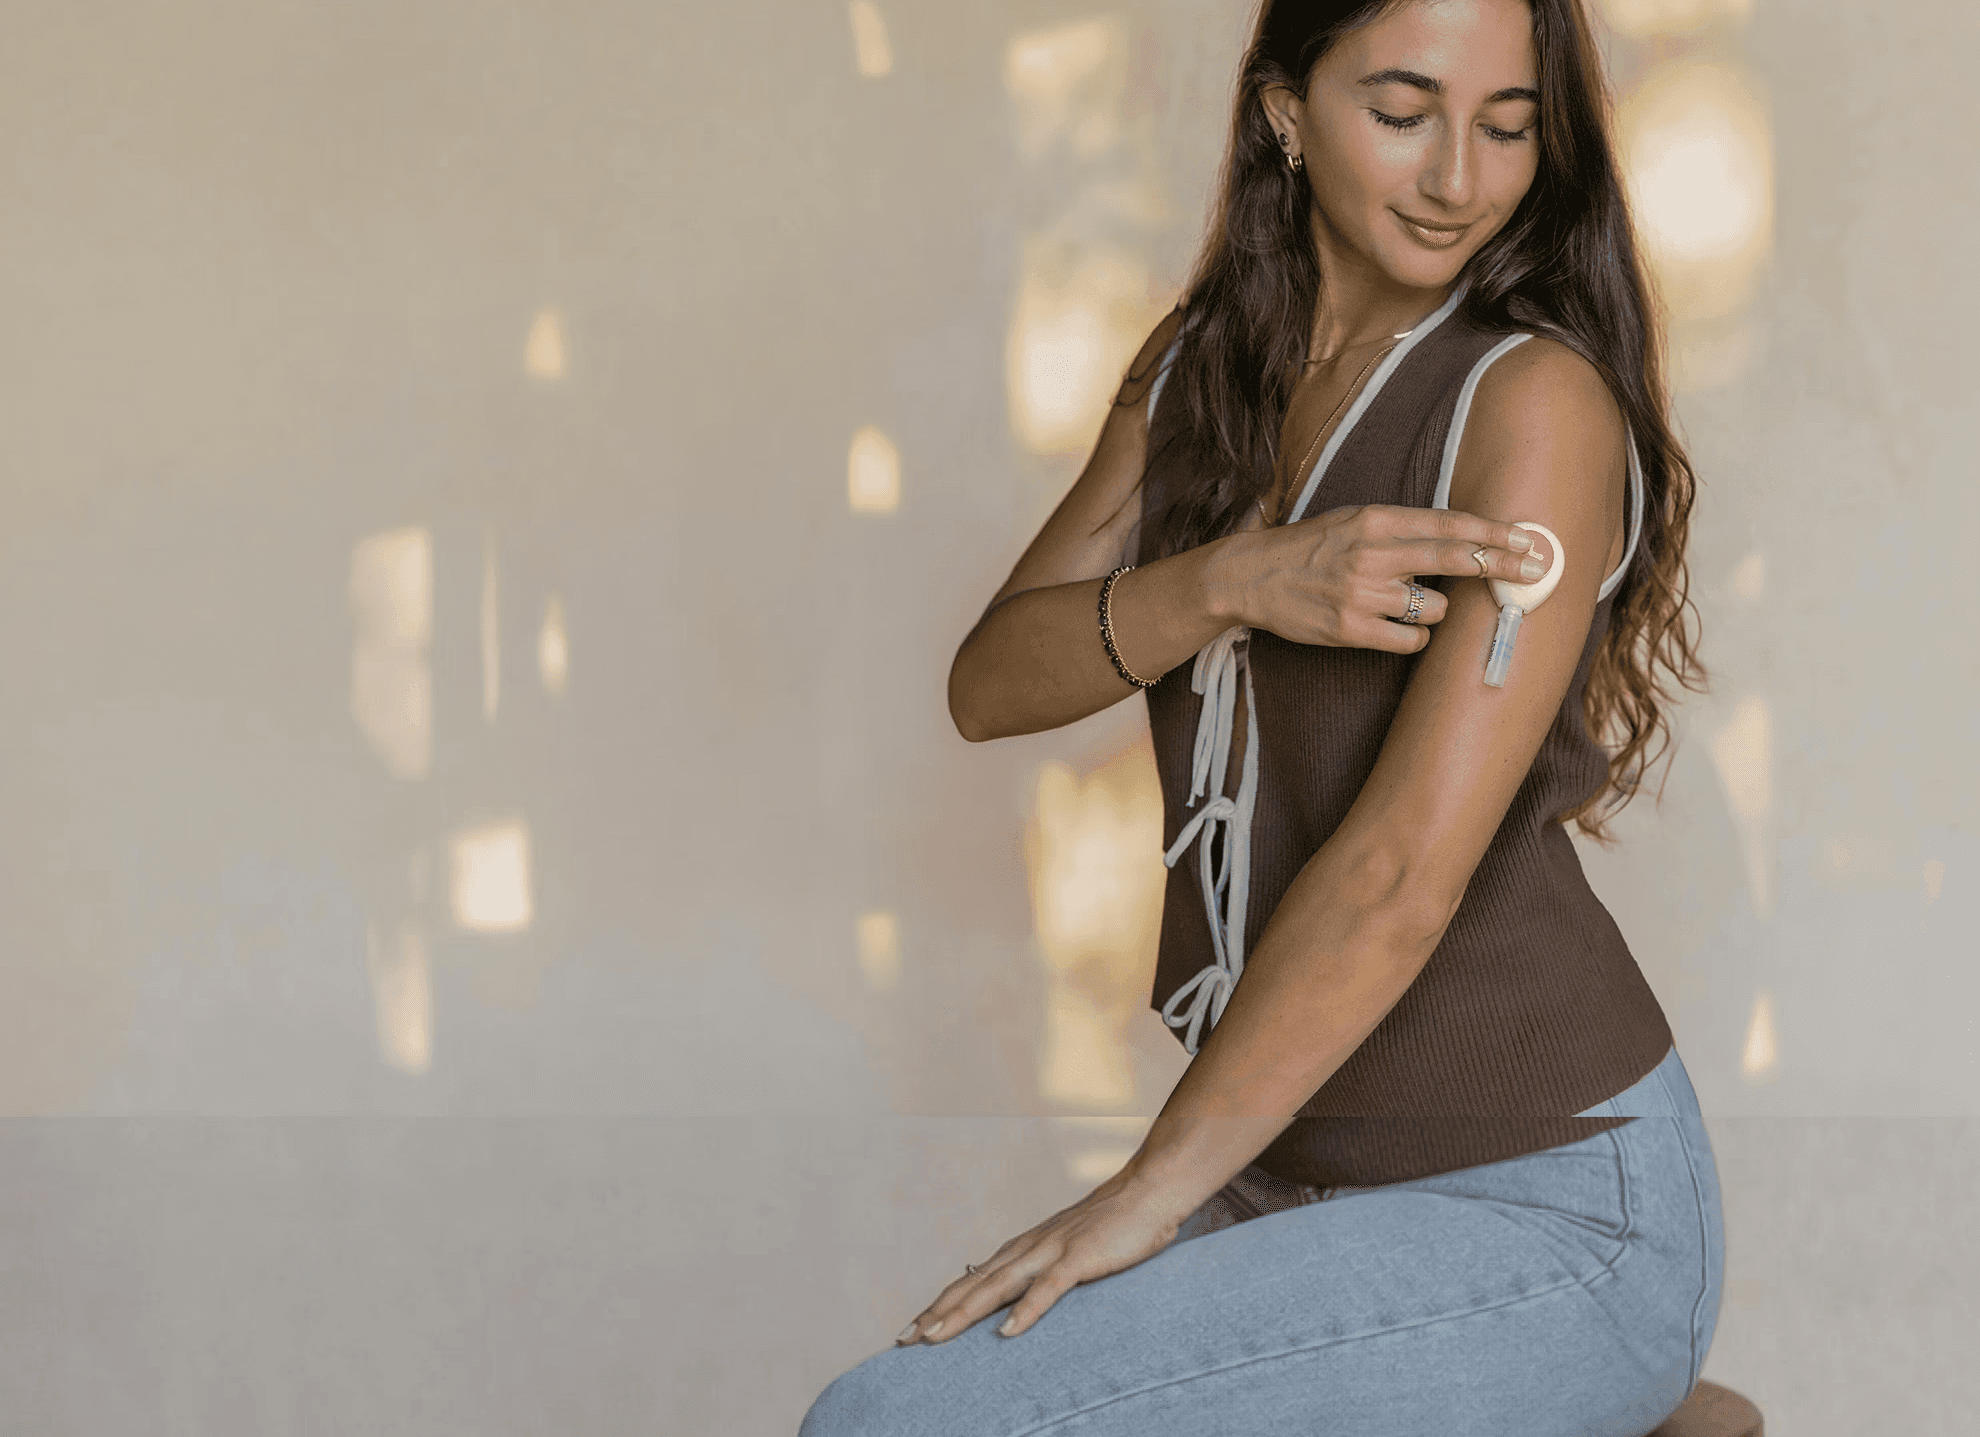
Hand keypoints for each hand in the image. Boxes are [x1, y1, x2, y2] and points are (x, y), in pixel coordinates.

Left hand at [894, 1167, 1189, 1345]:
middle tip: (902, 1339)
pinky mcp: (1078, 1258)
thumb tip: (1014, 1302)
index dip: (938, 1306)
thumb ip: (1039, 1273)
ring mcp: (1050, 1252)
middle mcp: (1026, 1249)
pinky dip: (1026, 1311)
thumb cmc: (1110, 1225)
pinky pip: (1047, 1288)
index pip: (970, 1282)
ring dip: (962, 1314)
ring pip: (996, 1287)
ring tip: (933, 1338)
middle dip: (935, 1314)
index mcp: (1021, 1250)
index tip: (909, 1331)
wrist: (1147, 1191)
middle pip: (971, 1286)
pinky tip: (1007, 1332)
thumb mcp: (1065, 1252)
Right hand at [1225, 503, 1551, 652]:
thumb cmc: (1310, 548)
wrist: (1251, 576)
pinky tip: (1395, 628)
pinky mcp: (1351, 629)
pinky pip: (1410, 640)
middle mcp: (1372, 553)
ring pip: (1435, 608)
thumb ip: (1402, 529)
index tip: (1528, 538)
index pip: (1448, 524)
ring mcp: (1362, 593)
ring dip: (1434, 611)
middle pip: (1455, 559)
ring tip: (1405, 603)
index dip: (1493, 533)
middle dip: (1502, 565)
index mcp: (1376, 520)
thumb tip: (1462, 540)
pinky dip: (1413, 638)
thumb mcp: (1354, 521)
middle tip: (1536, 571)